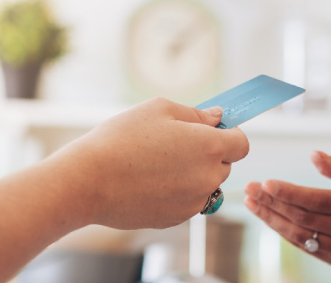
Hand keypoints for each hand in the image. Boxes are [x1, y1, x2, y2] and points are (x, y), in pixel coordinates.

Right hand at [40, 98, 248, 228]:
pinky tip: (148, 181)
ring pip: (205, 185)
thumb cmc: (120, 139)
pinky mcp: (176, 219)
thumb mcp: (159, 110)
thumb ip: (196, 114)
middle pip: (224, 165)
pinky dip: (176, 192)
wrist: (88, 181)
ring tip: (157, 163)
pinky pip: (187, 202)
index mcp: (209, 147)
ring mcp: (193, 202)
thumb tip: (218, 118)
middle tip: (175, 144)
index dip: (229, 135)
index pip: (242, 144)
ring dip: (192, 175)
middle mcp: (208, 178)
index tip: (211, 130)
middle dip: (209, 154)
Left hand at [244, 151, 330, 280]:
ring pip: (300, 234)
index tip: (266, 182)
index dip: (291, 193)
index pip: (321, 201)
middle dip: (274, 203)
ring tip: (251, 201)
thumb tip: (313, 154)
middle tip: (251, 188)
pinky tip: (267, 216)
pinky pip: (303, 245)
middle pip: (306, 218)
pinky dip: (281, 230)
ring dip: (271, 218)